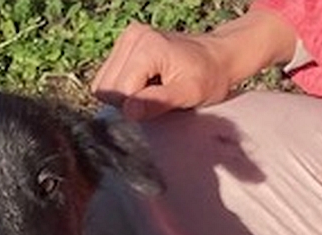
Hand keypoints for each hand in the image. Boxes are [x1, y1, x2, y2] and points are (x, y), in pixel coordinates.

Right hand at [92, 23, 232, 120]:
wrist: (219, 58)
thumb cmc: (208, 77)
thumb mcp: (188, 94)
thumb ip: (157, 102)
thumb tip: (129, 111)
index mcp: (147, 46)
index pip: (119, 92)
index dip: (134, 106)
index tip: (159, 102)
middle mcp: (133, 36)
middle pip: (105, 89)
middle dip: (125, 101)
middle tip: (153, 96)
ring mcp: (127, 38)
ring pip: (102, 86)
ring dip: (122, 96)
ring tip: (150, 88)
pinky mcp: (124, 44)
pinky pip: (106, 79)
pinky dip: (122, 88)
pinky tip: (144, 83)